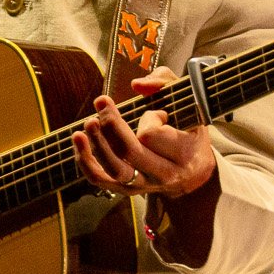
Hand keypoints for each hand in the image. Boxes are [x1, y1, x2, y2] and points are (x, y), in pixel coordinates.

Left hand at [72, 67, 216, 199]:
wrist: (194, 174)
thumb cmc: (188, 132)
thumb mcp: (188, 104)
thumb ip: (165, 83)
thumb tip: (137, 84)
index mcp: (185, 153)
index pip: (152, 135)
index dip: (148, 117)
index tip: (156, 112)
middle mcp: (165, 174)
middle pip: (129, 151)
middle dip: (111, 125)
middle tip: (102, 102)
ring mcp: (145, 185)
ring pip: (114, 169)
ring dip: (96, 143)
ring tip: (88, 122)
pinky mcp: (127, 190)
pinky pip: (100, 180)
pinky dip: (86, 162)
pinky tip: (79, 141)